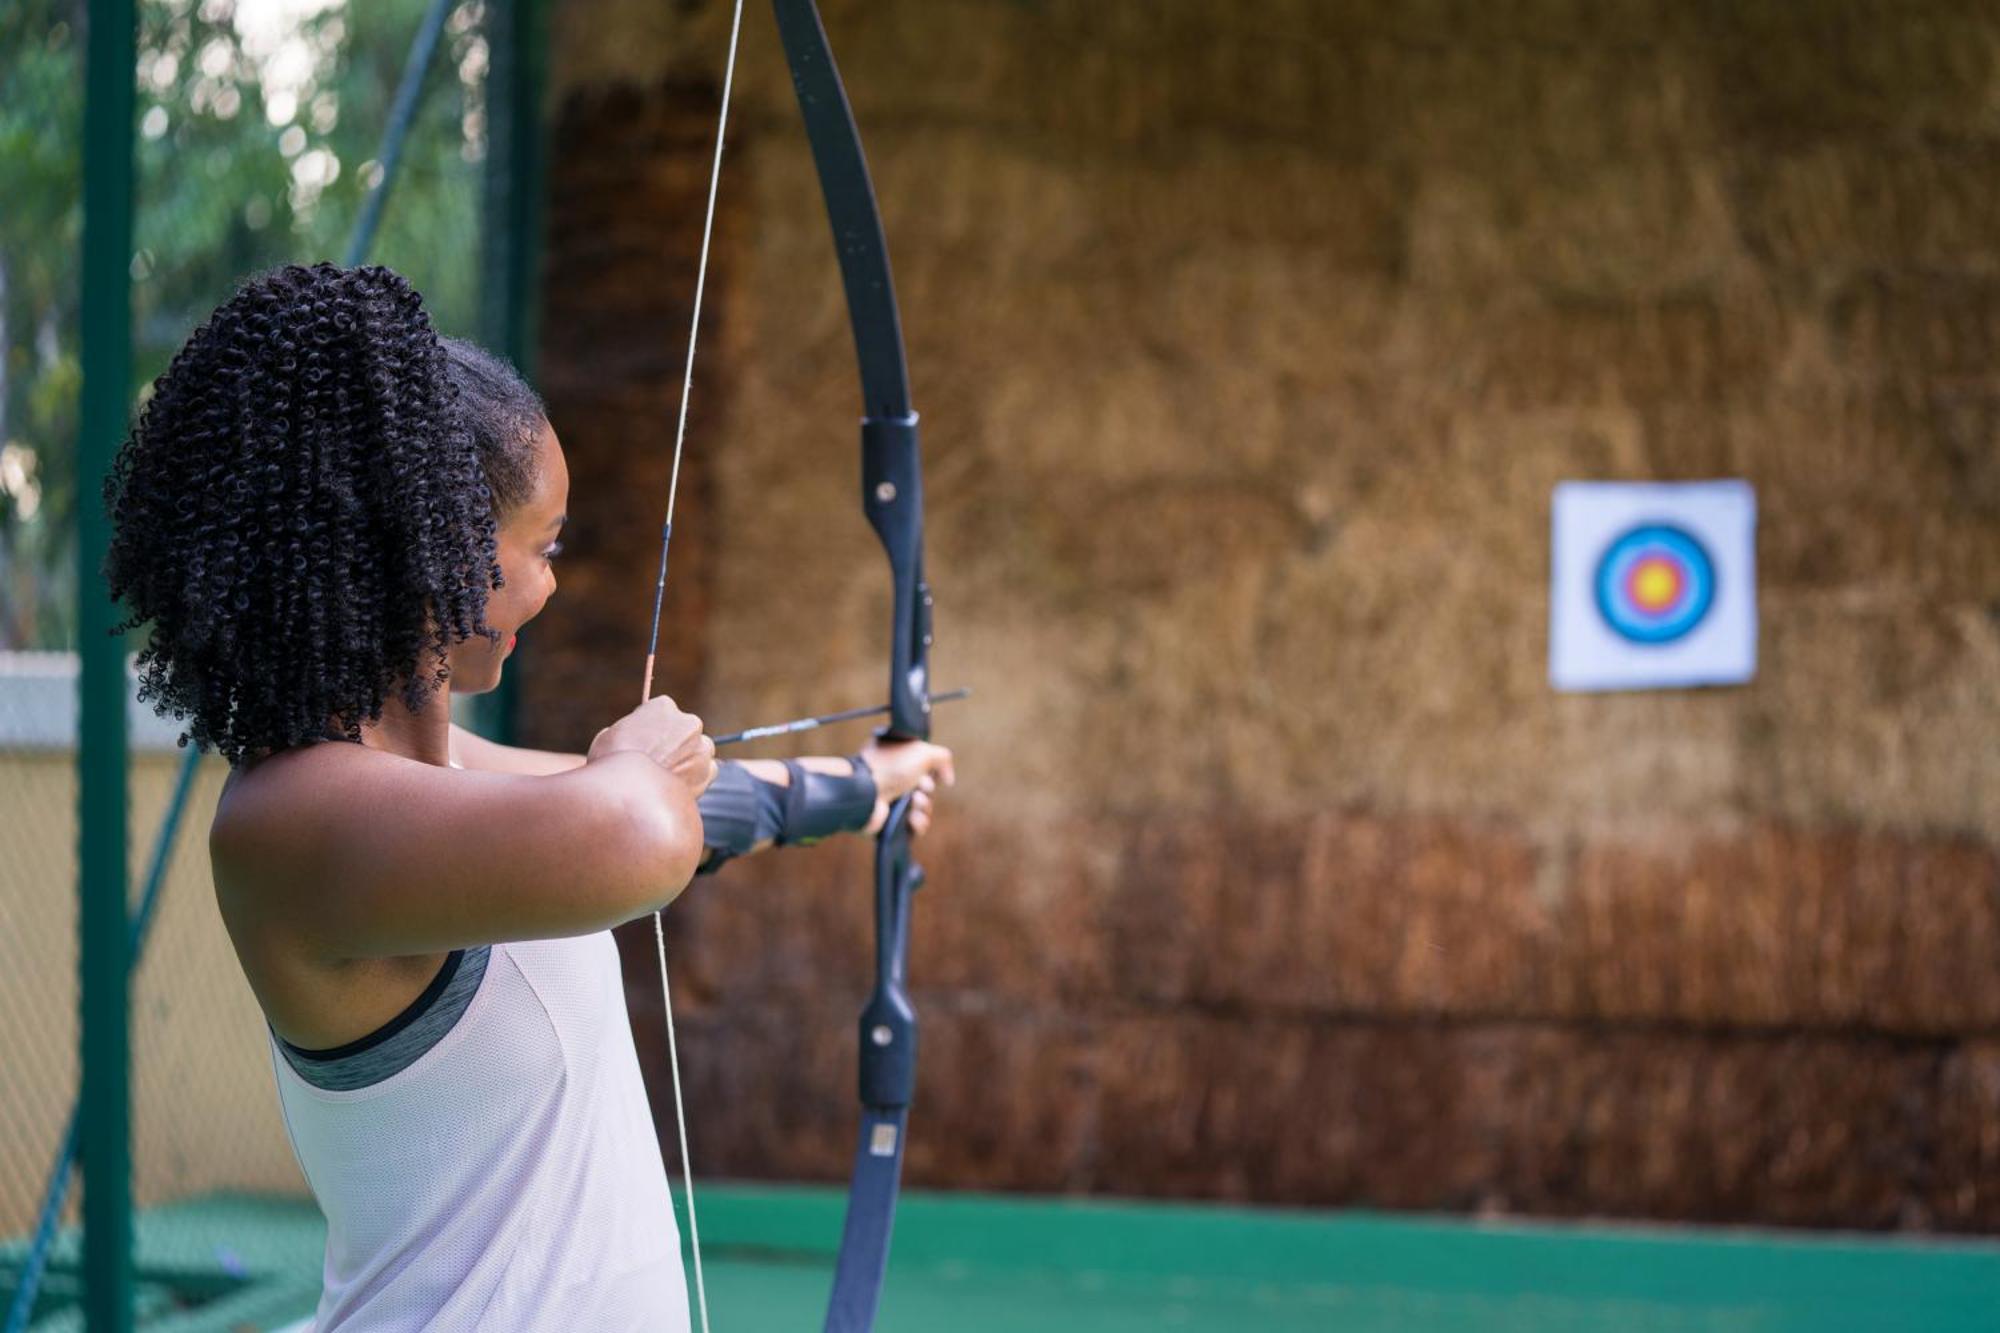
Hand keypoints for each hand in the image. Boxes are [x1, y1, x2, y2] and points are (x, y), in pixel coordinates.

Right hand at [589, 695, 716, 794]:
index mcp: (663, 706)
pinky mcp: (708, 771)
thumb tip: (631, 736)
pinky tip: (677, 786)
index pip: (663, 712)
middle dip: (675, 743)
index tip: (646, 740)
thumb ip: (629, 730)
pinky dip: (696, 778)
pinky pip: (707, 771)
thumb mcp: (609, 736)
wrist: (627, 793)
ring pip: (699, 750)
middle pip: (685, 730)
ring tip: (666, 777)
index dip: (652, 727)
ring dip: (688, 759)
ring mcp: (701, 747)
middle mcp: (688, 722)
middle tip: (658, 760)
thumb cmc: (610, 763)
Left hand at [855, 737, 953, 837]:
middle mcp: (895, 782)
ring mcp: (892, 803)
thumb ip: (943, 759)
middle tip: (917, 789)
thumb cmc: (890, 766)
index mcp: (899, 762)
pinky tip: (911, 819)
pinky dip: (918, 824)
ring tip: (912, 803)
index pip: (926, 771)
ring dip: (924, 808)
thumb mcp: (923, 751)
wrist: (866, 790)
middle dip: (927, 791)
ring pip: (923, 811)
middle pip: (927, 792)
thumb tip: (948, 780)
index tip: (925, 773)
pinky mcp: (890, 824)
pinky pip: (915, 829)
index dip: (931, 774)